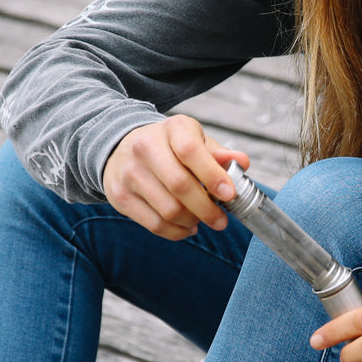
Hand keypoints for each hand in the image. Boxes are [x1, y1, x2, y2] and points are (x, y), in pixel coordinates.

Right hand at [102, 115, 249, 238]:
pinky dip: (176, 232)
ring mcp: (130, 173)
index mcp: (171, 129)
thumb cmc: (168, 146)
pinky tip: (186, 227)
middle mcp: (145, 147)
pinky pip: (154, 224)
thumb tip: (242, 163)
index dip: (213, 176)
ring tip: (202, 221)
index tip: (230, 194)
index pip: (191, 151)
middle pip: (180, 186)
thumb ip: (218, 153)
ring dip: (192, 222)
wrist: (122, 148)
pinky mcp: (120, 196)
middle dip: (207, 209)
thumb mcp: (194, 140)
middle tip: (221, 220)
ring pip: (168, 210)